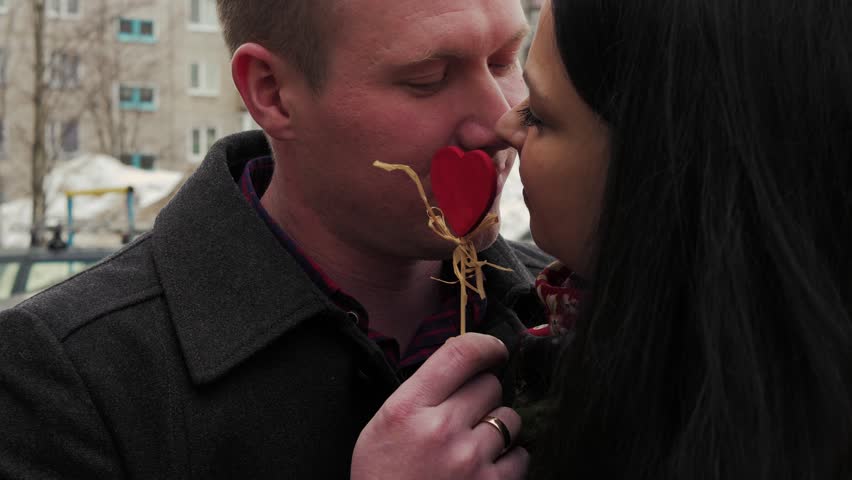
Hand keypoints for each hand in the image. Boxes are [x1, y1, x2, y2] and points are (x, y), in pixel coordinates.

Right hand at [351, 333, 528, 479]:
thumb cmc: (384, 479)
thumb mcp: (383, 426)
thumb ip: (420, 393)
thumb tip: (462, 363)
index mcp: (408, 408)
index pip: (459, 354)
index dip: (485, 345)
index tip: (494, 350)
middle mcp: (441, 429)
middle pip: (490, 385)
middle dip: (483, 397)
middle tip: (467, 416)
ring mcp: (470, 460)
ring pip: (510, 419)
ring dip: (498, 428)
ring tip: (474, 448)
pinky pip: (521, 456)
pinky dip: (508, 462)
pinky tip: (484, 471)